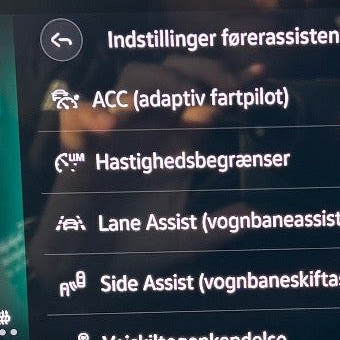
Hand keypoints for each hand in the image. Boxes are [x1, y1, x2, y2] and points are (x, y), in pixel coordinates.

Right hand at [35, 54, 260, 281]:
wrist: (90, 269)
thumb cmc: (138, 245)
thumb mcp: (184, 240)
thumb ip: (218, 227)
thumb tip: (254, 214)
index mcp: (177, 143)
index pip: (208, 100)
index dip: (234, 82)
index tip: (262, 72)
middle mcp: (149, 130)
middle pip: (174, 73)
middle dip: (202, 70)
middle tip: (228, 90)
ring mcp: (116, 134)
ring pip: (133, 79)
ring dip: (160, 81)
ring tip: (184, 100)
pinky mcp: (79, 147)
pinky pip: (76, 112)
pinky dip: (90, 110)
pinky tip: (109, 126)